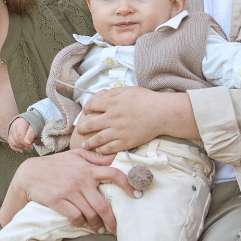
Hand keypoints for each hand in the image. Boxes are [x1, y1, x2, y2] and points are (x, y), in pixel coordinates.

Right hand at [0, 149, 136, 230]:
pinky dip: (81, 223)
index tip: (137, 195)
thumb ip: (94, 157)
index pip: (113, 173)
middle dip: (112, 220)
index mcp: (87, 168)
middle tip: (117, 229)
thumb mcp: (74, 156)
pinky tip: (83, 225)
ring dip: (96, 225)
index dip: (128, 184)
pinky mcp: (58, 201)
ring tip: (99, 229)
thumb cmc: (55, 165)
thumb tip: (113, 158)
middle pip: (103, 205)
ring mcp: (69, 191)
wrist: (29, 174)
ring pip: (90, 214)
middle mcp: (81, 180)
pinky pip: (75, 217)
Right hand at [8, 116, 35, 151]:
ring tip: (29, 143)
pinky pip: (11, 144)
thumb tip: (27, 142)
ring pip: (14, 143)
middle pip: (17, 140)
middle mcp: (13, 128)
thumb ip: (31, 134)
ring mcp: (10, 132)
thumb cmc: (32, 123)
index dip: (26, 143)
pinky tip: (22, 150)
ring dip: (22, 146)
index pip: (20, 136)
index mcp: (19, 123)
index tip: (32, 146)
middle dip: (25, 144)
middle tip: (33, 141)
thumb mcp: (34, 126)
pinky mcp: (10, 136)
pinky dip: (16, 148)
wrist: (27, 120)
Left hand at [70, 87, 198, 155]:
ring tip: (84, 145)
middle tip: (79, 131)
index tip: (86, 111)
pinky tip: (99, 150)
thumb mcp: (127, 90)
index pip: (91, 106)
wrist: (161, 113)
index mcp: (111, 103)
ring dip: (89, 142)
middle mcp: (111, 117)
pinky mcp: (125, 142)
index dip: (87, 109)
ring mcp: (118, 131)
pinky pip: (110, 148)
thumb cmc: (146, 99)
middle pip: (90, 124)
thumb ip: (113, 93)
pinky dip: (102, 150)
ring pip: (97, 138)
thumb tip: (101, 96)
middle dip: (82, 128)